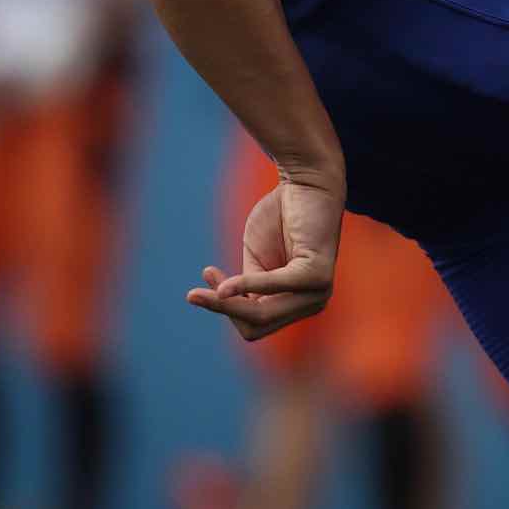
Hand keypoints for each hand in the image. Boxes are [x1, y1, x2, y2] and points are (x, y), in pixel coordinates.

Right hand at [187, 168, 343, 339]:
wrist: (307, 183)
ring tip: (200, 288)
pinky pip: (274, 287)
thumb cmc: (280, 219)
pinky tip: (224, 285)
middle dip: (222, 310)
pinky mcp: (316, 275)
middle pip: (256, 324)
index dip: (225, 309)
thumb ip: (246, 289)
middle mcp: (311, 304)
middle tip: (192, 295)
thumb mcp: (256, 261)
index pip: (253, 324)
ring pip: (262, 314)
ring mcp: (317, 292)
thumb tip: (223, 303)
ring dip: (227, 304)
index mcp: (295, 304)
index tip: (207, 278)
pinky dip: (247, 285)